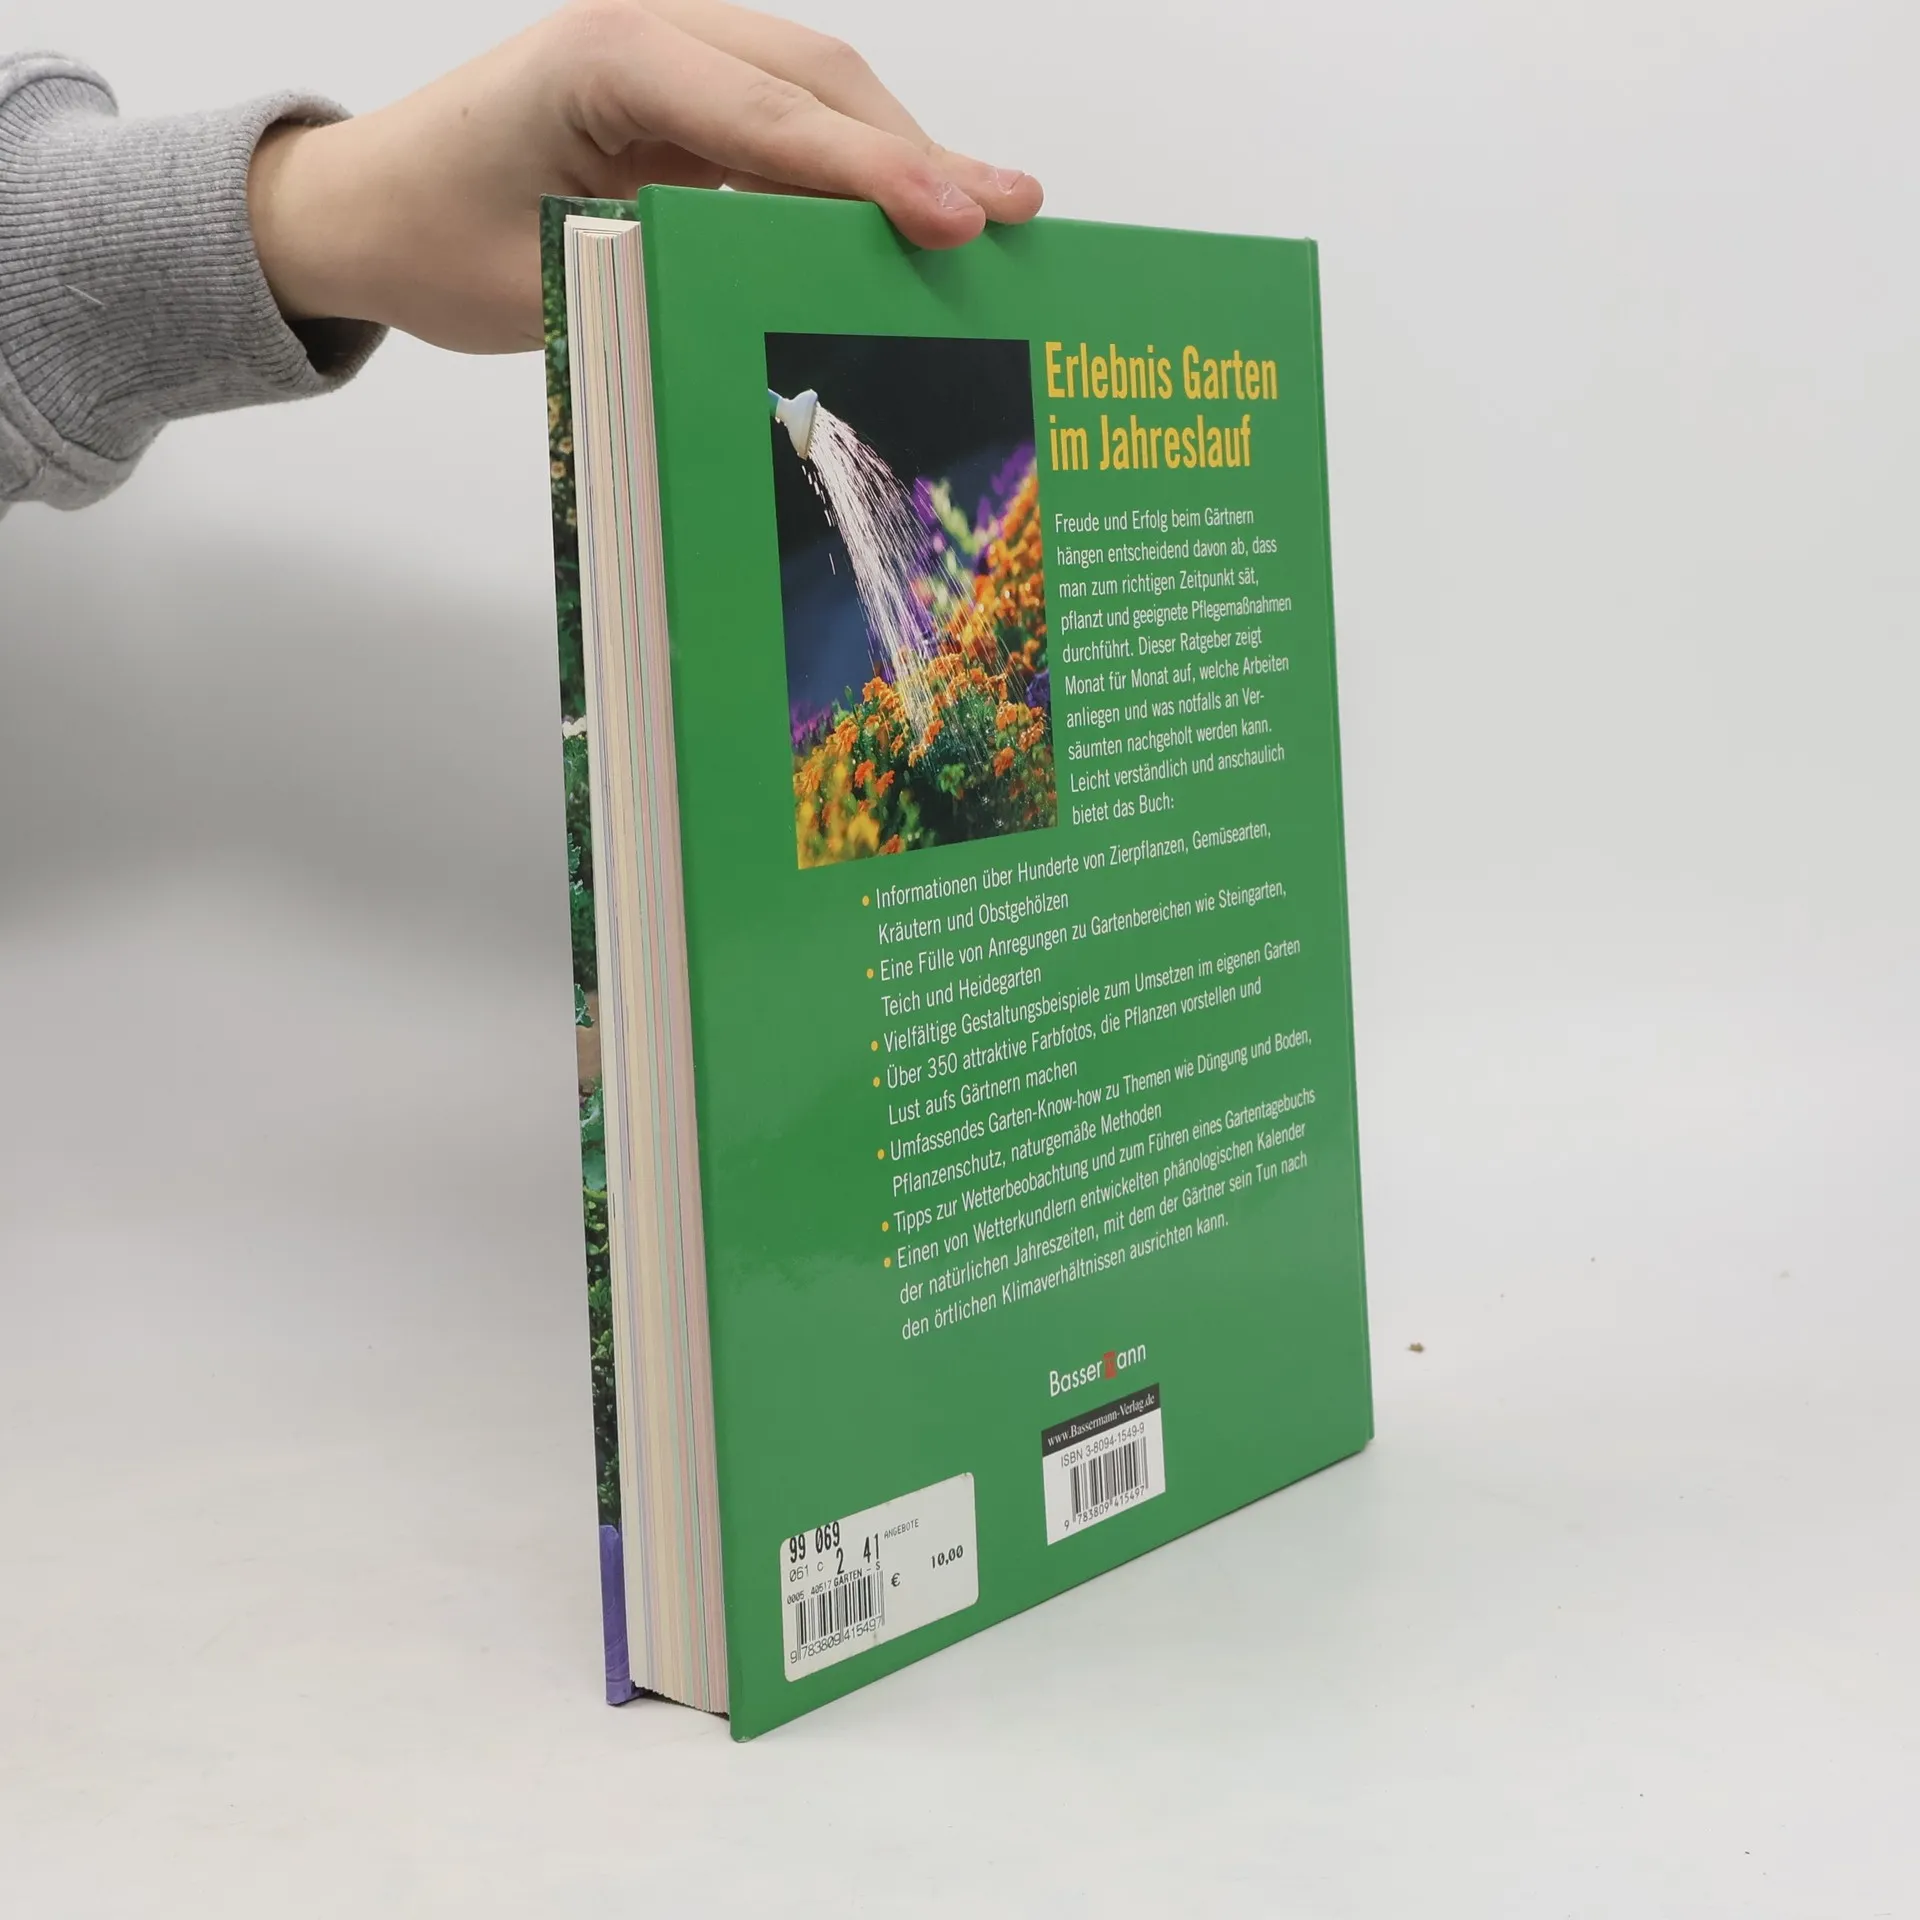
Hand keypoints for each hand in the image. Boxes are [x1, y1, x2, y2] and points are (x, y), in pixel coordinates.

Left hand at [247, 0, 1043, 352]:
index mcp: (605, 60)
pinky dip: (852, 167)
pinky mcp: (681, 96)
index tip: (955, 219)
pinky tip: (910, 212)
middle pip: (815, 79)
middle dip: (915, 152)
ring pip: (814, 90)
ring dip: (899, 153)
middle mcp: (647, 31)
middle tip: (1011, 214)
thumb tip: (795, 306)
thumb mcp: (550, 282)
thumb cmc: (430, 240)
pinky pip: (787, 121)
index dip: (870, 172)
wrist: (361, 204)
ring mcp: (670, 55)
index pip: (767, 116)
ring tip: (989, 213)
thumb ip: (670, 276)